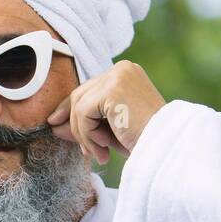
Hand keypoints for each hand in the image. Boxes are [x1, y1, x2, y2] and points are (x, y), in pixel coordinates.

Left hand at [46, 60, 165, 162]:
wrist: (167, 148)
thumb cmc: (144, 141)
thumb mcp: (110, 129)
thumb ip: (85, 122)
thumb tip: (54, 123)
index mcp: (125, 73)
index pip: (88, 88)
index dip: (71, 109)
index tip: (57, 124)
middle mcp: (122, 69)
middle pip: (80, 94)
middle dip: (77, 125)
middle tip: (86, 151)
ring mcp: (117, 76)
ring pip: (79, 105)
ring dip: (84, 135)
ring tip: (100, 153)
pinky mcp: (112, 89)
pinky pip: (83, 113)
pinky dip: (87, 135)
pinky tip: (104, 148)